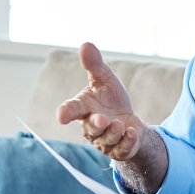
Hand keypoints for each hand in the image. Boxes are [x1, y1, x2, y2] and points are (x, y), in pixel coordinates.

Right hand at [56, 42, 146, 160]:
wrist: (129, 121)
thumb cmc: (111, 100)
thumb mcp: (105, 79)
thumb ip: (94, 65)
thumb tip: (86, 44)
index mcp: (84, 108)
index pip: (71, 110)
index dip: (65, 112)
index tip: (62, 116)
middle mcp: (91, 127)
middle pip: (90, 128)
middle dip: (96, 125)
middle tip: (103, 120)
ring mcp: (104, 140)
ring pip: (106, 140)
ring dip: (114, 133)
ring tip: (120, 125)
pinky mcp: (119, 150)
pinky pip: (121, 149)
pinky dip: (127, 142)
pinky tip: (132, 133)